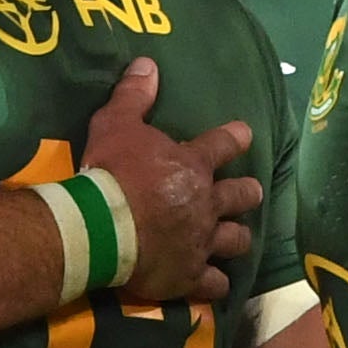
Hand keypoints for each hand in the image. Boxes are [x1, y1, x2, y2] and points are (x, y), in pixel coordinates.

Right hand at [84, 58, 262, 302]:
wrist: (99, 226)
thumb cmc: (110, 171)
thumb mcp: (115, 124)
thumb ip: (133, 95)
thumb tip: (147, 63)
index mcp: (193, 165)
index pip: (225, 144)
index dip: (236, 138)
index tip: (244, 135)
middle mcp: (206, 203)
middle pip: (242, 196)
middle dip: (247, 193)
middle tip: (247, 192)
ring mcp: (202, 241)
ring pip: (237, 240)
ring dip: (237, 237)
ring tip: (235, 238)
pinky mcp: (190, 275)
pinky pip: (215, 284)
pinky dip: (216, 283)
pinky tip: (215, 283)